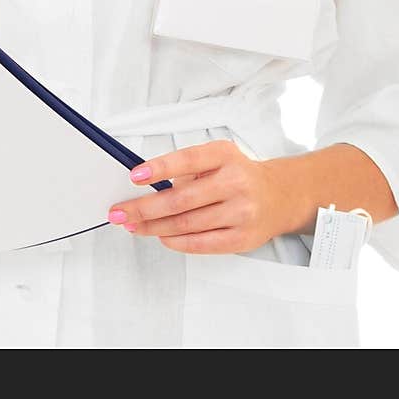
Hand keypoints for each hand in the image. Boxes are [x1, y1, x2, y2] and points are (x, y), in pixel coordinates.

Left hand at [107, 140, 284, 253]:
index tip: (134, 176)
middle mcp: (235, 181)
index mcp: (225, 155)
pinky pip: (202, 244)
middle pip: (181, 199)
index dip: (159, 168)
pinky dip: (176, 241)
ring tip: (134, 225)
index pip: (187, 160)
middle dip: (144, 208)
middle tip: (120, 212)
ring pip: (187, 224)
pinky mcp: (243, 238)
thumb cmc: (238, 174)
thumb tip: (147, 186)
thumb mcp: (218, 157)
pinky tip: (161, 236)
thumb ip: (188, 169)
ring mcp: (241, 212)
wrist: (279, 196)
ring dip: (154, 227)